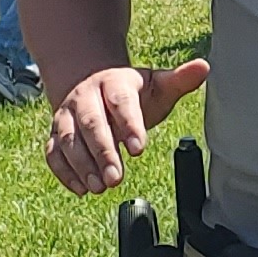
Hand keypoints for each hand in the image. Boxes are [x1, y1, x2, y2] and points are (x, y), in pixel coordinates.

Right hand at [44, 60, 211, 193]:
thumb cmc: (131, 91)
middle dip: (102, 152)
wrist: (91, 82)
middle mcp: (85, 97)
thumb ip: (179, 80)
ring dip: (82, 165)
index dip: (129, 124)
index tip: (140, 148)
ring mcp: (67, 115)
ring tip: (100, 187)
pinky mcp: (56, 133)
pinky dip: (64, 172)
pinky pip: (53, 152)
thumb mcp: (156, 84)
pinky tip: (81, 189)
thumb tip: (204, 67)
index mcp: (113, 82)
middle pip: (90, 123)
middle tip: (116, 178)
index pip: (121, 101)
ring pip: (68, 139)